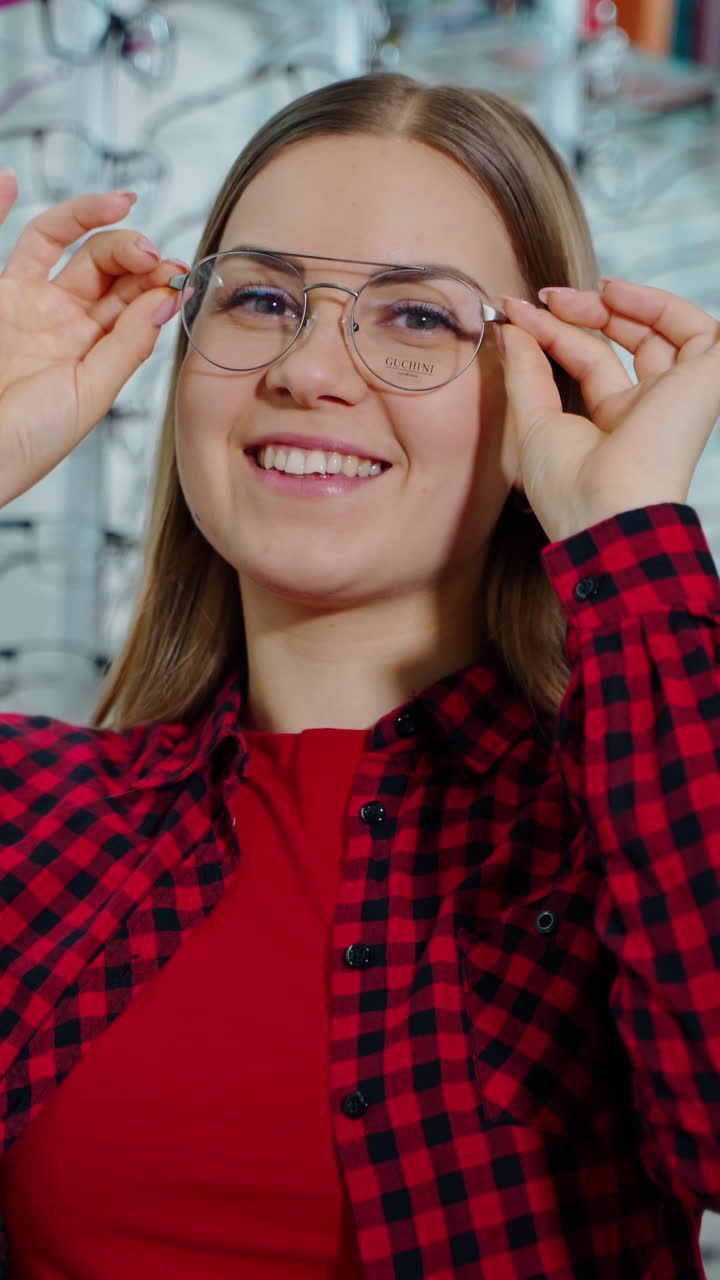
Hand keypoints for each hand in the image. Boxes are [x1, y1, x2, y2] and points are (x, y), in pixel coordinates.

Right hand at [0, 168, 185, 508]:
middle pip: (108, 266)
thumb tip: (167, 300)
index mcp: (96, 351)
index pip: (136, 301)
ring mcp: (28, 303)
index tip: (177, 273)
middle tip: (150, 251)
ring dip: (95, 220)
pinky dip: (0, 205)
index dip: (159, 282)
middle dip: (135, 251)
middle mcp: (66, 322)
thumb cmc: (27, 441)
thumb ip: (126, 345)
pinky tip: (11, 178)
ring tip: (121, 207)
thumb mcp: (89, 395)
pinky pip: (4, 241)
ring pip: (67, 244)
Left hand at [499, 280, 719, 542]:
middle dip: (587, 312)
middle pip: (628, 341)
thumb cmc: (568, 488)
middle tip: (548, 298)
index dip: (554, 331)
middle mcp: (650, 408)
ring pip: (666, 329)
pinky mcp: (706, 383)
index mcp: (615, 425)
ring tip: (588, 291)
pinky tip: (618, 294)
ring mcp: (679, 395)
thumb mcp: (533, 421)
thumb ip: (524, 369)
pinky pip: (700, 329)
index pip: (590, 361)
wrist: (605, 513)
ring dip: (624, 302)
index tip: (516, 312)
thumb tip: (510, 326)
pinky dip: (660, 304)